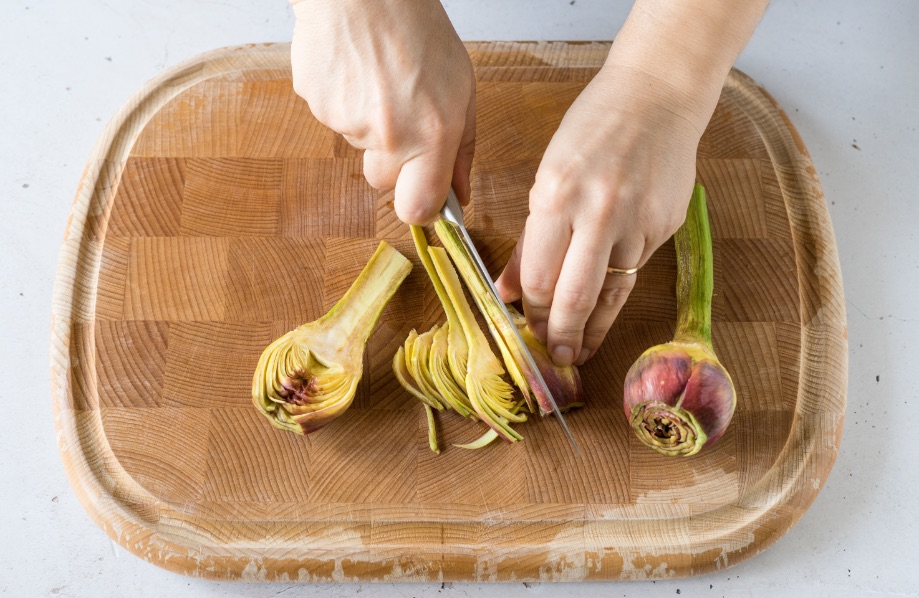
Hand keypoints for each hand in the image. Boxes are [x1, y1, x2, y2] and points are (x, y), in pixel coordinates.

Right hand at [290, 0, 475, 221]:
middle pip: (381, 180)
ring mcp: (346, 122)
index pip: (416, 208)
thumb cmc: (416, 29)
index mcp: (430, 135)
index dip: (419, 206)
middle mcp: (388, 136)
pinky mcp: (316, 105)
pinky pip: (333, 119)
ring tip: (380, 78)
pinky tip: (357, 70)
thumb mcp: (461, 89)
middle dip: (392, 160)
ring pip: (358, 146)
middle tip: (402, 114)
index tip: (423, 195)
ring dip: (369, 123)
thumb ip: (461, 149)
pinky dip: (344, 101)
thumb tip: (459, 194)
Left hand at [496, 63, 707, 366]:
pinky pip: (635, 272)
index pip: (540, 277)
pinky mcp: (664, 227)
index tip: (528, 331)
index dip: (533, 314)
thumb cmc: (593, 129)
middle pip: (575, 297)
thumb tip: (510, 289)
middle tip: (556, 357)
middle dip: (562, 335)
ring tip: (580, 349)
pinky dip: (617, 296)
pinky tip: (606, 312)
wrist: (657, 96)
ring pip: (612, 294)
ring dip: (593, 327)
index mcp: (558, 196)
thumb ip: (531, 239)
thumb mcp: (548, 175)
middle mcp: (598, 213)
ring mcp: (637, 223)